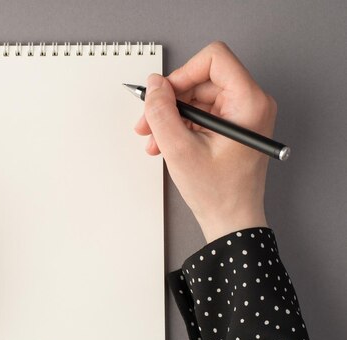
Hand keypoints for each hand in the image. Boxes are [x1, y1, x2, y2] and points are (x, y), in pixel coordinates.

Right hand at [135, 41, 277, 241]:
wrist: (231, 221)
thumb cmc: (218, 192)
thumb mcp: (179, 149)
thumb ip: (162, 112)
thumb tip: (154, 84)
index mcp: (249, 103)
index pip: (214, 58)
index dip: (183, 73)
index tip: (165, 96)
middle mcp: (251, 103)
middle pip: (201, 79)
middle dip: (170, 101)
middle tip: (148, 123)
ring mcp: (242, 115)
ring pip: (196, 97)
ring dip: (170, 117)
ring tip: (154, 140)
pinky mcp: (232, 126)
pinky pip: (200, 113)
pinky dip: (179, 126)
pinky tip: (164, 144)